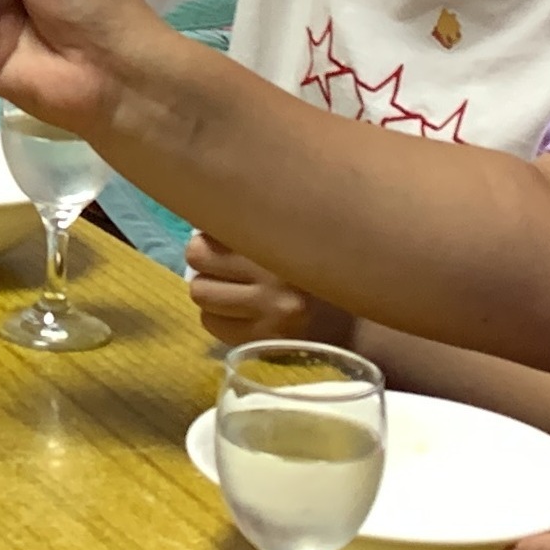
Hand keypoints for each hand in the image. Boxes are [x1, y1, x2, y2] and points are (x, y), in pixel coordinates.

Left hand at [187, 232, 355, 347]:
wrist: (351, 324)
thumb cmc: (314, 271)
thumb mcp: (293, 236)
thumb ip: (256, 220)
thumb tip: (202, 209)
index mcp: (285, 238)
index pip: (216, 224)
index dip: (212, 233)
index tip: (226, 238)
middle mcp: (277, 275)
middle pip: (197, 256)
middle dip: (206, 262)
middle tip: (226, 268)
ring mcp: (269, 312)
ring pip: (200, 292)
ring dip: (210, 291)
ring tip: (234, 291)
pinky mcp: (261, 340)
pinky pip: (211, 324)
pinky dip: (218, 318)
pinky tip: (240, 314)